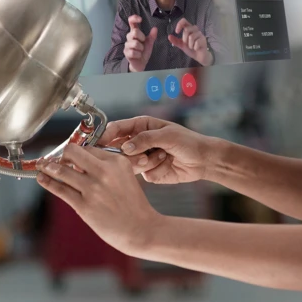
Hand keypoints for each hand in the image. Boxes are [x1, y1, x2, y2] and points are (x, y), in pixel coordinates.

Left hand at [36, 145, 160, 255]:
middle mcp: (104, 171)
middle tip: (57, 159)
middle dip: (62, 154)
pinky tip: (42, 178)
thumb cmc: (133, 205)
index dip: (77, 151)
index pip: (88, 148)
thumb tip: (80, 163)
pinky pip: (60, 189)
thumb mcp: (126, 177)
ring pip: (62, 170)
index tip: (70, 156)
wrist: (140, 230)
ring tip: (43, 166)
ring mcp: (93, 189)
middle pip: (73, 152)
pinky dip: (47, 182)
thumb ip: (107, 167)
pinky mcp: (84, 205)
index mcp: (117, 161)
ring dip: (48, 166)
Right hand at [99, 116, 215, 183]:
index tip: (98, 144)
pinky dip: (157, 170)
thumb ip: (145, 139)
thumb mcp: (167, 135)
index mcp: (141, 126)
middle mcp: (139, 142)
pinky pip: (144, 175)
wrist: (203, 160)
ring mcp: (142, 158)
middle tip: (145, 156)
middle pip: (119, 150)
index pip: (116, 129)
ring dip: (148, 162)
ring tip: (164, 155)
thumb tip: (124, 147)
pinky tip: (169, 163)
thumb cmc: (188, 142)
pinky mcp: (149, 172)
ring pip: (130, 164)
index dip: (105, 136)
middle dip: (131, 155)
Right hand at [124, 15, 157, 71]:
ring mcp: (127, 45)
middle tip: (143, 42)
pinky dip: (139, 54)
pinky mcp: (126, 52)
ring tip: (140, 51)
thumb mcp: (150, 43)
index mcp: (135, 33)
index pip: (131, 22)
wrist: (141, 63)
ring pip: (135, 43)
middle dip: (142, 37)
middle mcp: (129, 37)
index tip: (140, 19)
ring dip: (141, 48)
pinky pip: (134, 52)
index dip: (134, 18)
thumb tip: (155, 28)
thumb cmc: (144, 51)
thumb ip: (152, 36)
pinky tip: (138, 55)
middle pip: (134, 32)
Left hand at [168, 18, 212, 65]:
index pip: (184, 21)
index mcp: (189, 28)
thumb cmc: (190, 49)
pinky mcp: (203, 39)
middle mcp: (195, 29)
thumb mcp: (181, 45)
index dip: (179, 24)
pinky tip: (196, 48)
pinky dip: (194, 47)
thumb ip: (175, 41)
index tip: (177, 32)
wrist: (198, 56)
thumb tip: (169, 36)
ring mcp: (200, 34)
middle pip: (187, 30)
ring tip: (192, 47)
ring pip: (191, 37)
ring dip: (190, 45)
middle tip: (187, 44)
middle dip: (185, 39)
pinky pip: (196, 42)